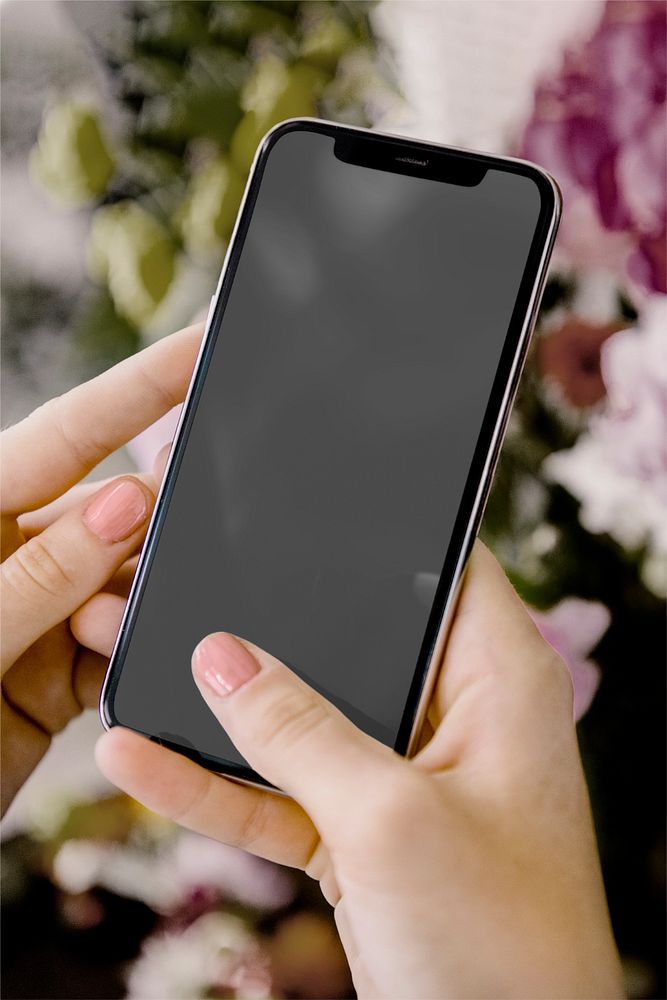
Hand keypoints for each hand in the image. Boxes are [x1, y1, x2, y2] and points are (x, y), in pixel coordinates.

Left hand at [0, 324, 201, 814]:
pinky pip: (120, 646)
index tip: (204, 345)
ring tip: (105, 629)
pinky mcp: (58, 673)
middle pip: (110, 514)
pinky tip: (125, 659)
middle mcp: (12, 555)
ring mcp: (38, 613)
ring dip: (138, 602)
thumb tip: (124, 505)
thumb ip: (42, 572)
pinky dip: (134, 653)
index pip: (71, 434)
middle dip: (154, 521)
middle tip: (205, 520)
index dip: (142, 387)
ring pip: (125, 585)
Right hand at [87, 542, 622, 998]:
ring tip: (134, 661)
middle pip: (350, 636)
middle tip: (179, 585)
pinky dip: (218, 781)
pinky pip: (281, 787)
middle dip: (264, 620)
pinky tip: (143, 761)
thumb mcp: (390, 818)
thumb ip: (299, 730)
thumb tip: (222, 657)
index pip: (438, 562)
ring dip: (221, 706)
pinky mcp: (360, 828)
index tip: (287, 503)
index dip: (370, 529)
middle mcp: (452, 710)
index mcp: (498, 675)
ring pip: (302, 716)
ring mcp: (400, 770)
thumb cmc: (502, 944)